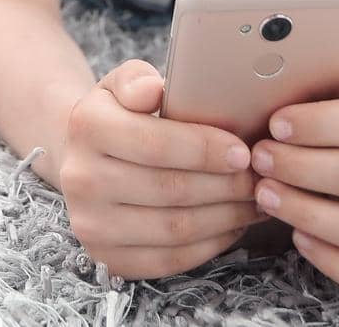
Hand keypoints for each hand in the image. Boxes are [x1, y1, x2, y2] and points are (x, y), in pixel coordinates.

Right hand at [59, 59, 266, 279]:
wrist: (85, 158)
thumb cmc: (120, 116)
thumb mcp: (123, 84)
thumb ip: (137, 78)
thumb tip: (154, 91)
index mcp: (86, 126)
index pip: (155, 143)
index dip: (205, 150)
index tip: (242, 152)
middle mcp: (81, 179)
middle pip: (170, 190)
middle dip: (225, 186)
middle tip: (257, 178)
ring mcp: (91, 224)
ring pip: (175, 229)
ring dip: (226, 217)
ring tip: (253, 201)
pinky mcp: (107, 256)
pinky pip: (170, 259)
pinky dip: (210, 244)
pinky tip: (232, 225)